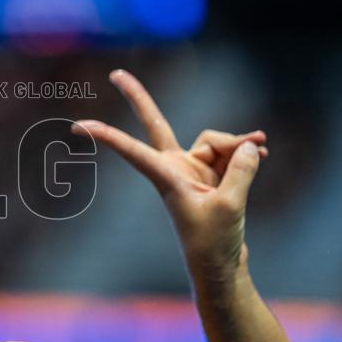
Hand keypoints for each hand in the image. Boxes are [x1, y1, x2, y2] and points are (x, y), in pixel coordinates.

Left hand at [72, 70, 268, 283]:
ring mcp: (194, 169)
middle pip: (155, 123)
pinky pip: (231, 151)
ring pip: (216, 140)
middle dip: (138, 99)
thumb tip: (250, 145)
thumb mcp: (231, 204)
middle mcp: (175, 167)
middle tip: (115, 74)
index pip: (131, 149)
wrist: (221, 267)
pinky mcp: (214, 174)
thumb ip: (240, 169)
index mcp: (165, 177)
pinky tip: (264, 151)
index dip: (107, 135)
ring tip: (261, 151)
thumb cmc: (214, 242)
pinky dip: (246, 151)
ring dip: (238, 144)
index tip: (78, 126)